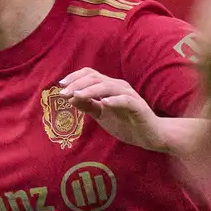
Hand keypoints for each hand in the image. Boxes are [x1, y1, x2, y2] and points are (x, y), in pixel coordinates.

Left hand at [58, 68, 172, 152]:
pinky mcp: (138, 106)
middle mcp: (118, 86)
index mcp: (109, 87)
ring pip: (108, 86)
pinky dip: (114, 100)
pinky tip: (104, 103)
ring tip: (77, 95)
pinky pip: (125, 100)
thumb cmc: (126, 123)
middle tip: (64, 93)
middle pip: (95, 78)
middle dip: (77, 84)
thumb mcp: (101, 115)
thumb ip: (88, 105)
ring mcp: (129, 95)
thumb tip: (70, 97)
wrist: (150, 135)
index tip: (60, 86)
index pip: (89, 74)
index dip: (74, 77)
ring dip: (90, 90)